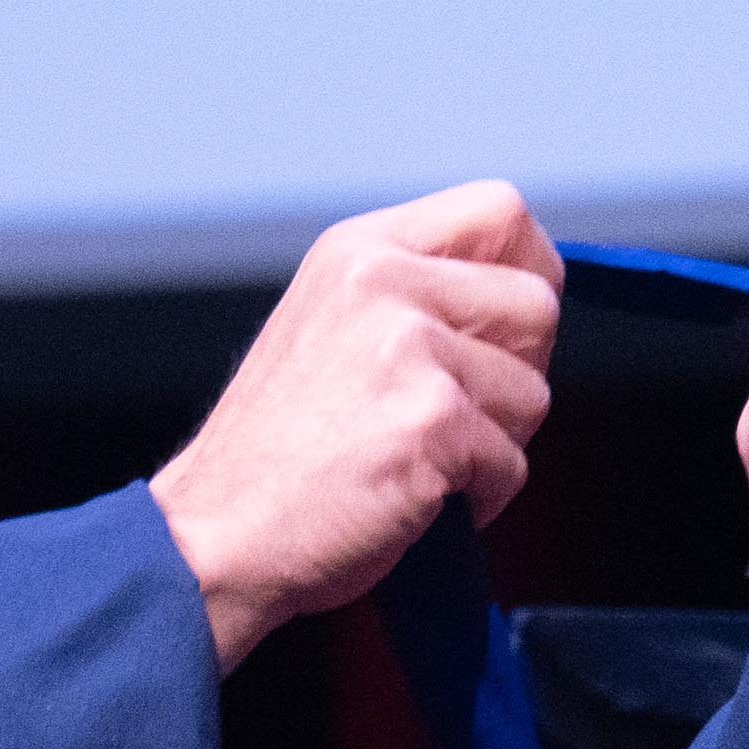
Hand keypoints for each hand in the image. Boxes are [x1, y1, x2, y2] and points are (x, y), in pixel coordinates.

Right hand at [151, 182, 563, 669]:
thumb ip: (413, 300)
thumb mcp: (330, 331)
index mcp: (358, 251)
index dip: (527, 269)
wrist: (213, 538)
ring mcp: (407, 348)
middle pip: (536, 304)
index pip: (499, 210)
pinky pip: (511, 464)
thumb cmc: (270, 458)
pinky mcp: (431, 420)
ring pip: (531, 393)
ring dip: (493, 444)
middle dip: (518, 372)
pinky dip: (476, 499)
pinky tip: (410, 500)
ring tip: (415, 463)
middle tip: (454, 415)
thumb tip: (518, 310)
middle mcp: (382, 281)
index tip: (506, 327)